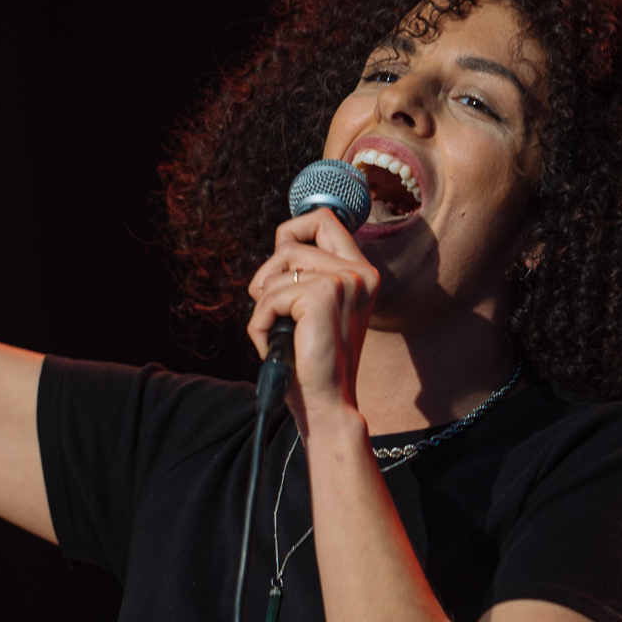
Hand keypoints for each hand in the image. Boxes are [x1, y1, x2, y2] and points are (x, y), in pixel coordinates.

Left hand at [244, 209, 378, 428]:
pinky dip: (261, 323)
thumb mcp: (314, 308)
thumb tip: (282, 242)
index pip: (324, 219)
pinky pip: (268, 297)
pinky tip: (276, 344)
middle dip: (267, 276)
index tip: (281, 261)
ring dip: (264, 307)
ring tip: (281, 334)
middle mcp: (359, 273)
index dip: (291, 231)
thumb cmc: (314, 360)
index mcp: (361, 273)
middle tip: (275, 310)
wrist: (326, 402)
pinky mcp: (322, 295)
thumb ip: (307, 273)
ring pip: (275, 272)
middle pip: (288, 243)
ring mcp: (344, 282)